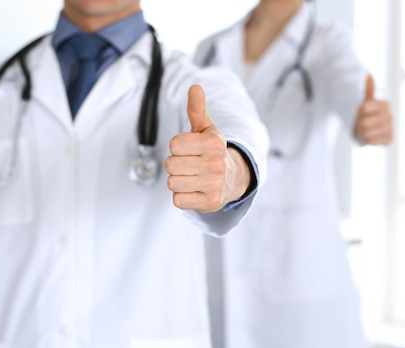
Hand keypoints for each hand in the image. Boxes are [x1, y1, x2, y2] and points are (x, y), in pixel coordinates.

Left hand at [165, 84, 250, 212]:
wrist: (233, 179)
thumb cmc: (212, 151)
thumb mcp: (206, 129)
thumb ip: (197, 109)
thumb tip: (194, 87)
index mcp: (214, 143)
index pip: (174, 144)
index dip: (177, 147)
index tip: (189, 149)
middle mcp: (216, 164)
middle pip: (170, 165)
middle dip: (176, 164)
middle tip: (190, 165)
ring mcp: (214, 185)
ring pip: (172, 182)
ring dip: (178, 181)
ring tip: (192, 177)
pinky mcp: (210, 203)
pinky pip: (178, 200)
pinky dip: (182, 196)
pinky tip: (194, 190)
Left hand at [353, 74, 393, 144]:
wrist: (370, 128)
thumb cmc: (366, 113)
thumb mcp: (365, 101)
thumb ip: (367, 90)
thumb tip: (368, 76)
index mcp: (384, 103)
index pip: (363, 108)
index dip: (358, 111)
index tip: (362, 111)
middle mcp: (389, 115)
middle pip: (364, 122)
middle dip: (359, 123)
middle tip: (362, 122)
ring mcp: (390, 127)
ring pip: (367, 133)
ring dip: (362, 133)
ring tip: (366, 129)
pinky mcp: (389, 139)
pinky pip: (372, 141)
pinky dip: (367, 140)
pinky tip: (370, 136)